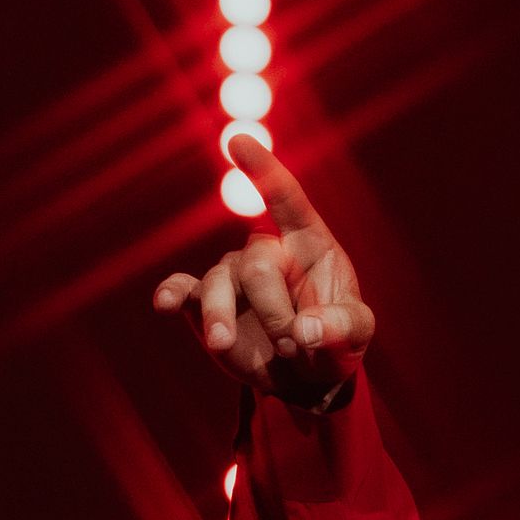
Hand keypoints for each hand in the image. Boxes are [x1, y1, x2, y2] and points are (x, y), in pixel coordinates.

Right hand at [154, 131, 375, 397]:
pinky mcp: (206, 305)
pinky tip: (164, 304)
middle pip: (256, 264)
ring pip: (217, 283)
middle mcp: (266, 250)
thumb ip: (341, 328)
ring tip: (227, 346)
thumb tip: (304, 331)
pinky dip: (170, 294)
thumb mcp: (355, 336)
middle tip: (293, 345)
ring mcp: (233, 276)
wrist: (305, 379)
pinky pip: (183, 291)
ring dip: (223, 318)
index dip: (262, 169)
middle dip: (274, 311)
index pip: (284, 196)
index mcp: (307, 241)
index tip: (236, 140)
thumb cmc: (335, 343)